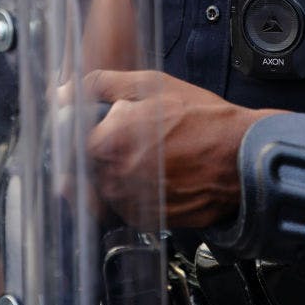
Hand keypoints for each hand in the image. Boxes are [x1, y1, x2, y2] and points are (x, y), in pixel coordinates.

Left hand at [82, 69, 282, 228]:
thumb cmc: (203, 119)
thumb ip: (101, 85)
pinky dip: (132, 190)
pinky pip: (122, 205)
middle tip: (134, 137)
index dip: (84, 129)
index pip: (69, 140)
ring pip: (102, 186)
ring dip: (115, 171)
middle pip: (83, 165)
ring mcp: (129, 203)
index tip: (98, 123)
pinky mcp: (145, 220)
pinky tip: (157, 173)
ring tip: (151, 154)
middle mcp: (114, 178)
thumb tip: (63, 92)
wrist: (242, 157)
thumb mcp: (152, 84)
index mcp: (108, 142)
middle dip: (100, 150)